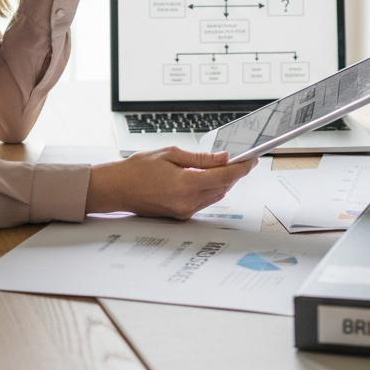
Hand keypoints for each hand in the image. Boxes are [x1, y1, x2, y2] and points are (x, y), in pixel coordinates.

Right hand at [85, 147, 256, 219]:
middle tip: (242, 158)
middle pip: (223, 187)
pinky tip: (210, 176)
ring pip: (216, 195)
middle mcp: (187, 202)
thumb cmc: (138, 169)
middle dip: (235, 173)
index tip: (252, 159)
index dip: (241, 168)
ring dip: (224, 181)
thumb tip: (224, 158)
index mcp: (186, 184)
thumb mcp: (171, 155)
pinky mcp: (180, 215)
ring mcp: (184, 211)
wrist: (117, 189)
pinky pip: (204, 201)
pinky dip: (211, 188)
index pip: (224, 177)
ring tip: (227, 165)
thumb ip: (201, 159)